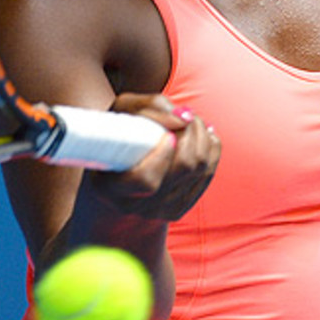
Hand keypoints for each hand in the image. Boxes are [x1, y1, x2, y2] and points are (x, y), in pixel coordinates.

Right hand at [88, 93, 220, 221]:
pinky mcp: (179, 209)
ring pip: (200, 169)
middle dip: (191, 133)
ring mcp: (160, 211)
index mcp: (109, 188)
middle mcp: (135, 206)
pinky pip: (207, 173)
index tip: (167, 134)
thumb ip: (149, 109)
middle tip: (185, 116)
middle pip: (183, 167)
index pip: (146, 180)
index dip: (163, 154)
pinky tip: (202, 136)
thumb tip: (185, 117)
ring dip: (203, 137)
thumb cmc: (113, 139)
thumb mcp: (120, 115)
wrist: (115, 179)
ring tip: (192, 123)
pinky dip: (210, 149)